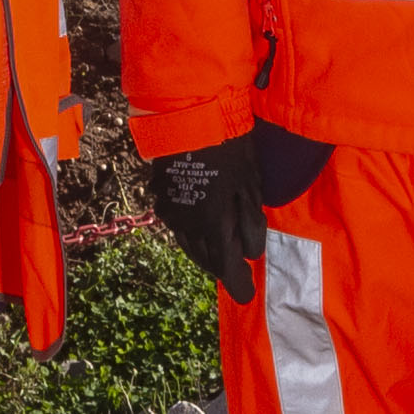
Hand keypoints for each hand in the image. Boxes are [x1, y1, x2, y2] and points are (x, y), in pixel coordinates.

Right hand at [143, 127, 324, 295]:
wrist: (189, 117)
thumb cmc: (229, 149)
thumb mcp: (250, 186)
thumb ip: (250, 224)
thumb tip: (251, 254)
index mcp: (213, 225)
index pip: (225, 267)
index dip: (237, 284)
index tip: (246, 296)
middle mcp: (188, 226)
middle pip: (205, 259)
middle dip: (221, 268)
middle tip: (236, 273)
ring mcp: (171, 212)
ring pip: (189, 245)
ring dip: (205, 253)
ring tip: (219, 254)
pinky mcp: (162, 197)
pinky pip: (178, 228)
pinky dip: (192, 235)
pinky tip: (201, 230)